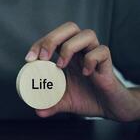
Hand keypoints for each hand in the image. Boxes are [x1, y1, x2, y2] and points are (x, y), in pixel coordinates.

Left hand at [25, 22, 139, 120]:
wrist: (111, 108)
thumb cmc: (88, 99)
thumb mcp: (64, 103)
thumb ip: (51, 105)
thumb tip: (37, 111)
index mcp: (68, 56)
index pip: (53, 39)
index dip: (40, 43)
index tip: (29, 58)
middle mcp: (81, 52)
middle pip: (69, 28)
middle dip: (52, 39)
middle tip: (42, 58)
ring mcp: (95, 56)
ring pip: (87, 34)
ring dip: (70, 47)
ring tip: (61, 65)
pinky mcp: (107, 64)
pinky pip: (102, 51)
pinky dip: (91, 59)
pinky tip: (85, 73)